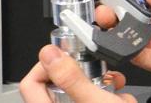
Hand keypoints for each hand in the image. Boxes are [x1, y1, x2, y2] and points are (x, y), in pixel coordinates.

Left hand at [19, 45, 136, 101]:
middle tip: (93, 68)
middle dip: (82, 73)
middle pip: (57, 83)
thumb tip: (49, 53)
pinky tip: (120, 96)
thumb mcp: (95, 101)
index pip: (30, 83)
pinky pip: (94, 98)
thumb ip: (71, 78)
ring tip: (112, 83)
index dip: (45, 65)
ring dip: (100, 83)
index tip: (65, 56)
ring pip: (80, 90)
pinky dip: (108, 94)